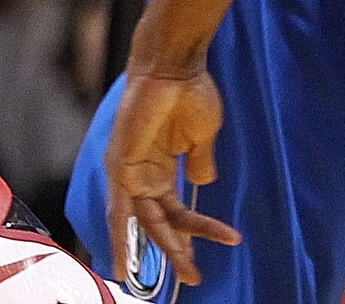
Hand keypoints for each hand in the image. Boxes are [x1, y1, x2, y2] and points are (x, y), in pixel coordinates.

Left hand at [104, 66, 239, 285]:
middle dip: (179, 250)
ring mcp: (129, 173)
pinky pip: (118, 212)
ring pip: (146, 223)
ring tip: (183, 272)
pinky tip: (123, 265)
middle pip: (160, 223)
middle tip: (195, 275)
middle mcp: (142, 175)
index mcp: (161, 168)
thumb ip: (199, 163)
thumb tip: (202, 184)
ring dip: (163, 248)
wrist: (175, 69)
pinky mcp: (120, 169)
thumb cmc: (190, 94)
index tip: (227, 238)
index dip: (198, 229)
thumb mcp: (202, 137)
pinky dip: (120, 239)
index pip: (177, 210)